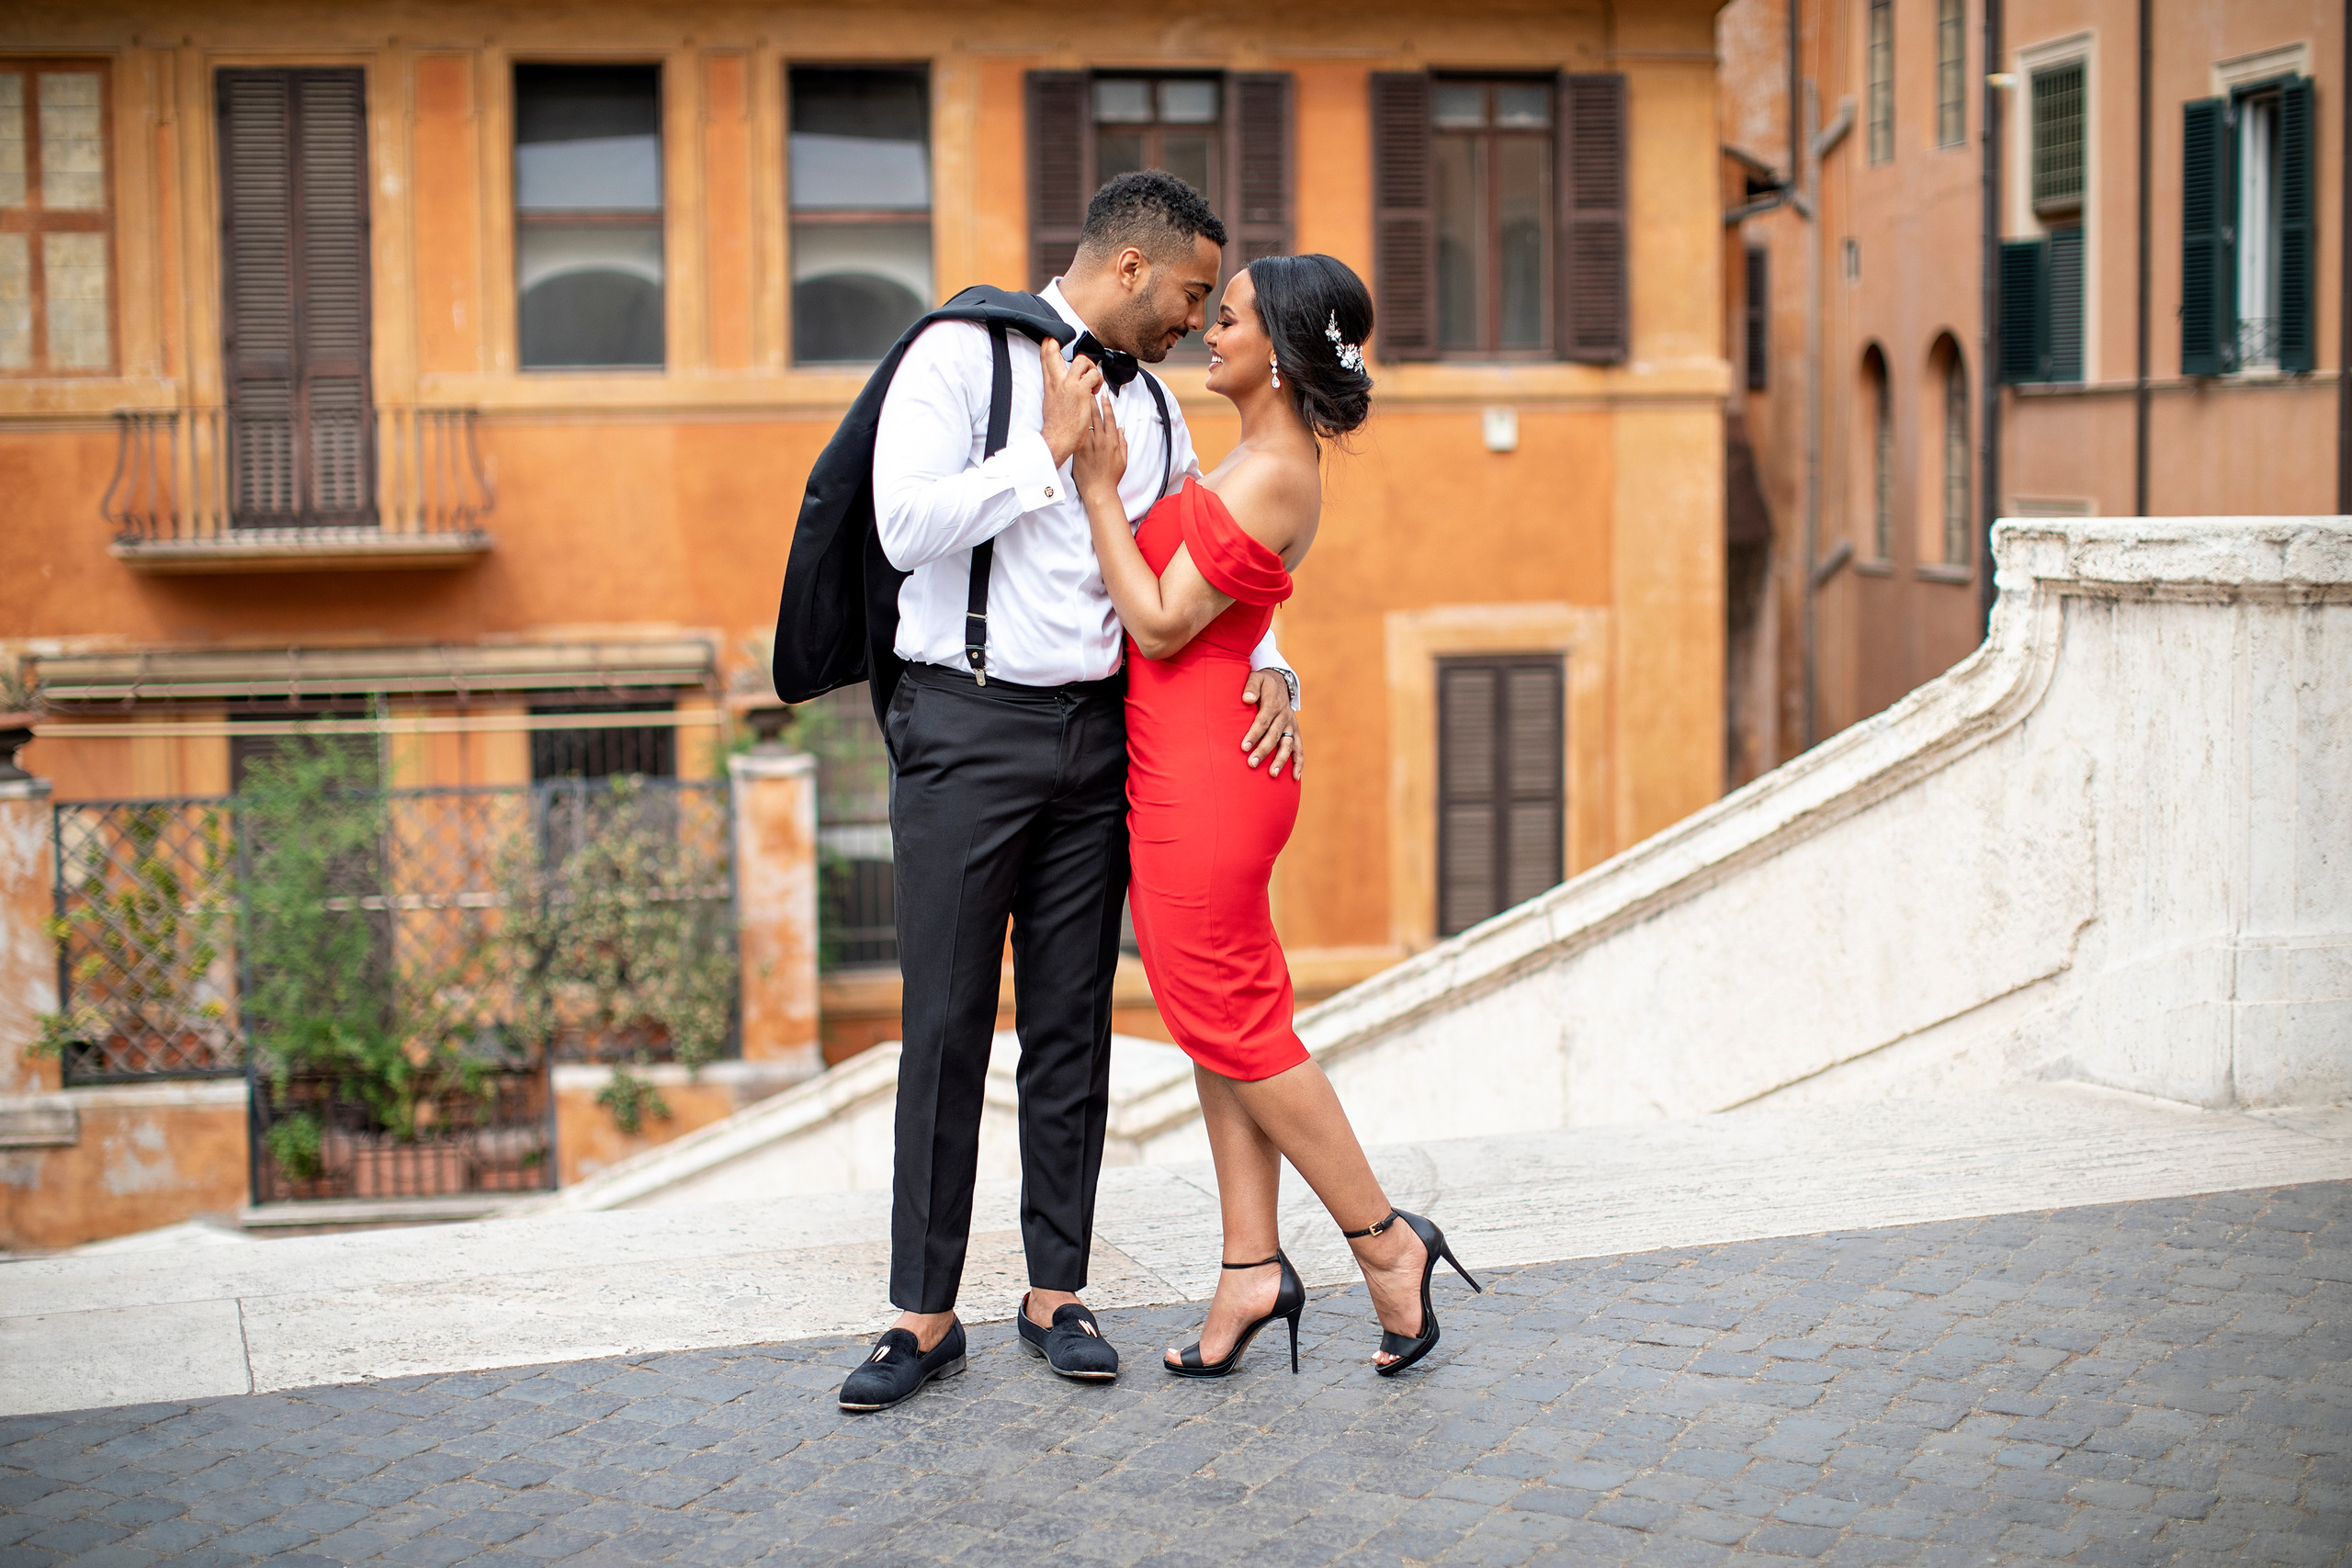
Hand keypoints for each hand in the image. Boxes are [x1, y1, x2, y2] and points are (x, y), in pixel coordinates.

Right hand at [1041, 338, 1104, 465]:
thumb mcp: (1050, 402)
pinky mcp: (1081, 391)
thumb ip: (1056, 389)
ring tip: (1091, 380)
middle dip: (1058, 344)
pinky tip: (1095, 391)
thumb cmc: (1057, 425)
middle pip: (1052, 351)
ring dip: (1090, 367)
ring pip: (1082, 360)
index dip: (1049, 343)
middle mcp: (1057, 381)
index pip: (1045, 357)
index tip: (1053, 339)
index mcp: (1049, 384)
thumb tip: (1062, 384)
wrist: (1057, 439)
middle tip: (1070, 354)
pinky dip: (1098, 381)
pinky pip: (1094, 375)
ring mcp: (1069, 384)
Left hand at [1072, 391, 1127, 500]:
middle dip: (1091, 400)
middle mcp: (1100, 441)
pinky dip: (1073, 423)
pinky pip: (1076, 433)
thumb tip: (1121, 428)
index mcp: (1112, 441)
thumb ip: (1123, 442)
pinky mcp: (1079, 450)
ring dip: (1081, 407)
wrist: (1098, 491)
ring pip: (1084, 421)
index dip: (1107, 404)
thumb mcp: (1123, 459)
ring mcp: (1088, 445)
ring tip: (1077, 395)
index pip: (1109, 418)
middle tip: (1087, 387)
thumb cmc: (1111, 477)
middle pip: (1095, 415)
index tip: (1103, 393)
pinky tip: (1070, 414)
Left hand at [1240, 669, 1300, 779]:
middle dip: (1263, 751)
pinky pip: (1299, 749)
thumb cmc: (1262, 684)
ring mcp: (1291, 725)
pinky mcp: (1295, 732)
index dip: (1254, 735)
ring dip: (1280, 760)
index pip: (1263, 721)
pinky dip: (1298, 763)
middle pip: (1274, 736)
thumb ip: (1250, 687)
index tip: (1244, 747)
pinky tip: (1294, 777)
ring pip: (1287, 745)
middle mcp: (1284, 716)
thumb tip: (1246, 699)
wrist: (1279, 682)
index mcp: (1273, 704)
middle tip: (1252, 764)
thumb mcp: (1256, 679)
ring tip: (1272, 774)